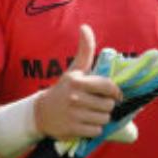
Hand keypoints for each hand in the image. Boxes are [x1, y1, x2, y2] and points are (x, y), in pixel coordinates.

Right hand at [34, 25, 122, 141]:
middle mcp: (75, 97)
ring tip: (90, 114)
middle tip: (96, 105)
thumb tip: (85, 27)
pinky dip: (94, 129)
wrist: (41, 113)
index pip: (108, 87)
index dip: (116, 92)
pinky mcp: (73, 130)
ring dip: (101, 118)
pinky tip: (84, 123)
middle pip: (109, 105)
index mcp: (77, 81)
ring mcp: (73, 115)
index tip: (115, 95)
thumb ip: (84, 50)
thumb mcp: (74, 69)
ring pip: (104, 119)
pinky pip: (97, 131)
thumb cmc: (64, 89)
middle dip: (106, 106)